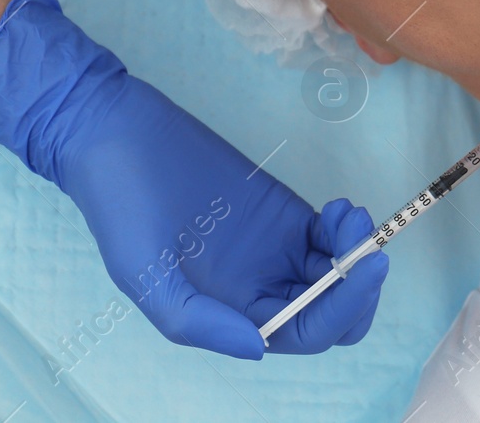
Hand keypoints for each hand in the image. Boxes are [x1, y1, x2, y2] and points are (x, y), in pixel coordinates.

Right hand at [0, 0, 386, 358]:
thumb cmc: (119, 202)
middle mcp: (255, 287)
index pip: (303, 333)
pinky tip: (339, 208)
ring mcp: (271, 249)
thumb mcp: (142, 272)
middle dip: (358, 289)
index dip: (339, 312)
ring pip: (334, 273)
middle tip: (366, 249)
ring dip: (355, 253)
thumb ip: (196, 319)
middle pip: (329, 312)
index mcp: (225, 311)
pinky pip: (326, 236)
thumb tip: (258, 346)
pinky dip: (343, 228)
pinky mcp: (278, 212)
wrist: (113, 131)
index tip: (359, 270)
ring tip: (348, 216)